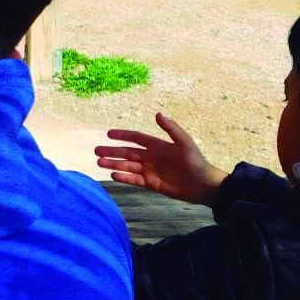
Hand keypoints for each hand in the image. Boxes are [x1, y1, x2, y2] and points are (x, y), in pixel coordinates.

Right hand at [95, 113, 228, 205]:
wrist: (203, 185)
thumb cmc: (195, 161)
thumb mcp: (184, 142)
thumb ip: (171, 129)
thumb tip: (158, 114)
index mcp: (157, 145)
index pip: (136, 138)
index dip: (122, 135)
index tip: (108, 134)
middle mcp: (151, 157)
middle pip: (127, 153)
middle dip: (112, 152)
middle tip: (96, 151)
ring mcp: (150, 171)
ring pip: (128, 166)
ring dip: (114, 164)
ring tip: (99, 163)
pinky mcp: (152, 184)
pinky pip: (134, 180)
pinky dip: (124, 177)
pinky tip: (113, 175)